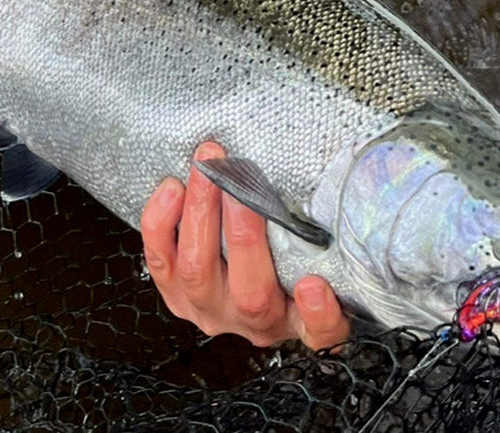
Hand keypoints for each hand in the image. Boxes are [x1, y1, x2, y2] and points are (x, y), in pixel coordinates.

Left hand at [140, 140, 349, 349]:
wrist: (240, 276)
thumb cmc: (288, 258)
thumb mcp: (320, 255)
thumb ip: (329, 240)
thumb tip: (339, 202)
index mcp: (299, 319)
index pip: (320, 332)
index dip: (319, 314)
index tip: (315, 284)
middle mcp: (255, 322)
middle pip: (251, 293)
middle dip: (243, 230)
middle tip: (240, 177)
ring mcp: (211, 310)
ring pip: (199, 273)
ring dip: (200, 213)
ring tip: (207, 167)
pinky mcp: (176, 294)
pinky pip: (161, 263)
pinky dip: (161, 225)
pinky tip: (172, 188)